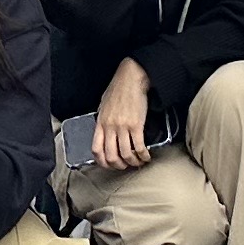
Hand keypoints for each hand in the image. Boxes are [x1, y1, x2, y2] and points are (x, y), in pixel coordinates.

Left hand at [94, 56, 154, 171]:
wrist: (131, 78)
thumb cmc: (118, 89)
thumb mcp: (103, 105)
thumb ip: (103, 121)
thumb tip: (105, 134)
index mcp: (100, 123)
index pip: (96, 149)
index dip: (102, 162)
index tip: (109, 165)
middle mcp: (110, 127)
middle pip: (111, 156)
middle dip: (119, 165)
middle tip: (126, 166)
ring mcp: (123, 127)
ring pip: (126, 154)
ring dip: (133, 162)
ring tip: (138, 162)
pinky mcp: (136, 125)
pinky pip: (139, 147)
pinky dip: (143, 155)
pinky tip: (146, 156)